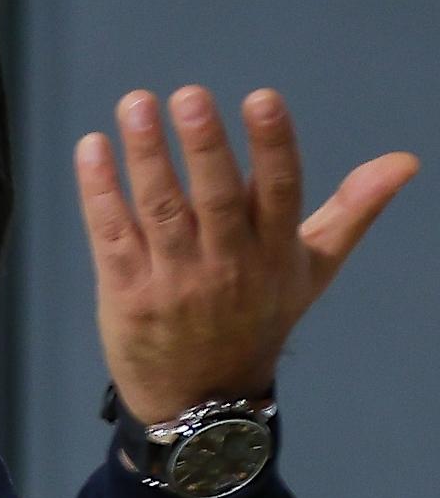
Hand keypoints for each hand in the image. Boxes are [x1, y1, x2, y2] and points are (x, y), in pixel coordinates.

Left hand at [74, 85, 418, 426]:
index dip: (273, 145)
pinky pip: (111, 234)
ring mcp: (175, 280)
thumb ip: (353, 211)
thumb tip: (406, 160)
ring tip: (135, 105)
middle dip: (205, 146)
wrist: (204, 401)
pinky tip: (92, 148)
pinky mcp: (127, 292)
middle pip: (217, 198)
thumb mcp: (312, 269)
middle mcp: (228, 266)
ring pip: (160, 210)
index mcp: (275, 253)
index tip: (262, 99)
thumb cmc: (259, 318)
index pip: (281, 192)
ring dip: (146, 156)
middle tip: (189, 95)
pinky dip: (99, 191)